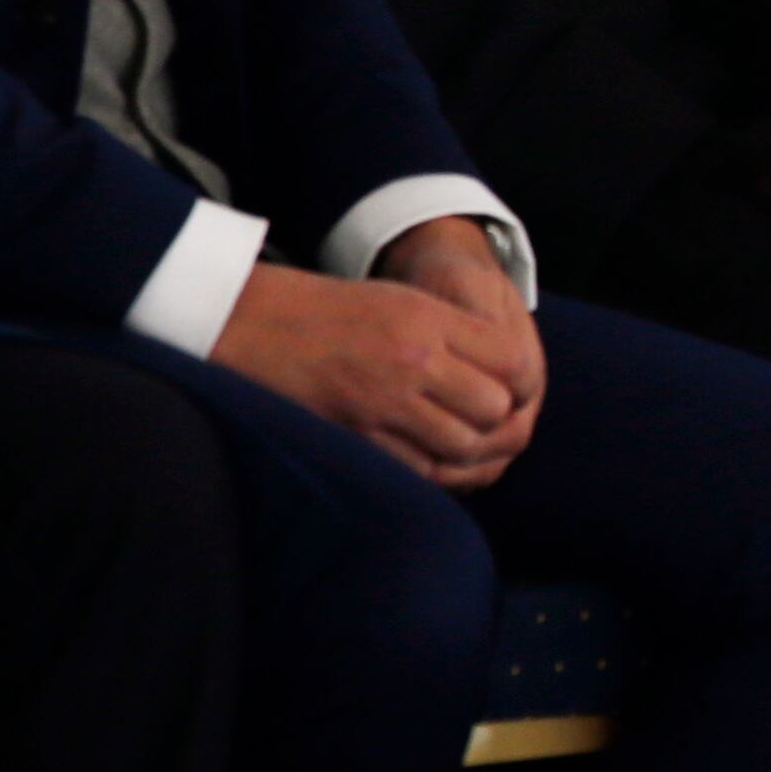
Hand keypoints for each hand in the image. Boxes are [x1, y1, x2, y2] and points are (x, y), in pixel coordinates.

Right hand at [213, 251, 533, 488]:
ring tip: (456, 440)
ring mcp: (384, 400)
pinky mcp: (356, 433)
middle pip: (493, 408)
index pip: (511, 361)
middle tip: (481, 418)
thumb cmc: (329, 311)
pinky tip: (428, 458)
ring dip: (464, 448)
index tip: (508, 386)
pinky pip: (417, 468)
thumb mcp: (400, 302)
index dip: (518, 381)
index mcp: (428, 319)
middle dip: (494, 418)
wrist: (252, 322)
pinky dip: (431, 469)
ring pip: (460, 444)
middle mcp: (414, 359)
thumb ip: (453, 335)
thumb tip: (503, 377)